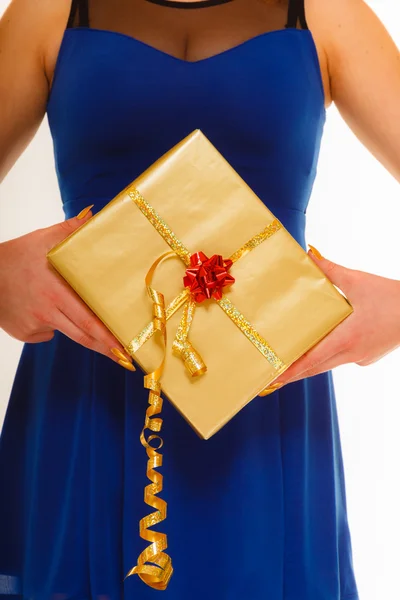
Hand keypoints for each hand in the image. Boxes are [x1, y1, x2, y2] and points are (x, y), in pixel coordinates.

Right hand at [0, 205, 134, 370]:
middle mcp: (46, 311)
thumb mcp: (43, 239)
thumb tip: (93, 217)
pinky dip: (56, 326)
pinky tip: (49, 311)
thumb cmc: (17, 256)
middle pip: (82, 335)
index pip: (88, 319)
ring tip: (108, 349)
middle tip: (126, 357)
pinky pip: (49, 333)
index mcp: (55, 291)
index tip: (126, 345)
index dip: (108, 335)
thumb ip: (70, 230)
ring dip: (89, 343)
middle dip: (106, 348)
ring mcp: (34, 324)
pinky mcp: (24, 333)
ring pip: (68, 335)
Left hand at [262, 244, 399, 392]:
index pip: (311, 360)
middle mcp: (352, 353)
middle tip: (271, 378)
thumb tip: (309, 254)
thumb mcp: (358, 281)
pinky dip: (329, 356)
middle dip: (293, 373)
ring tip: (288, 367)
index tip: (273, 377)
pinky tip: (321, 347)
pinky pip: (343, 358)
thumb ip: (330, 270)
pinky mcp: (368, 356)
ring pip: (328, 364)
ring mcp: (361, 358)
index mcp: (346, 338)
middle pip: (316, 368)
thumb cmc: (391, 296)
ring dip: (310, 366)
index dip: (290, 370)